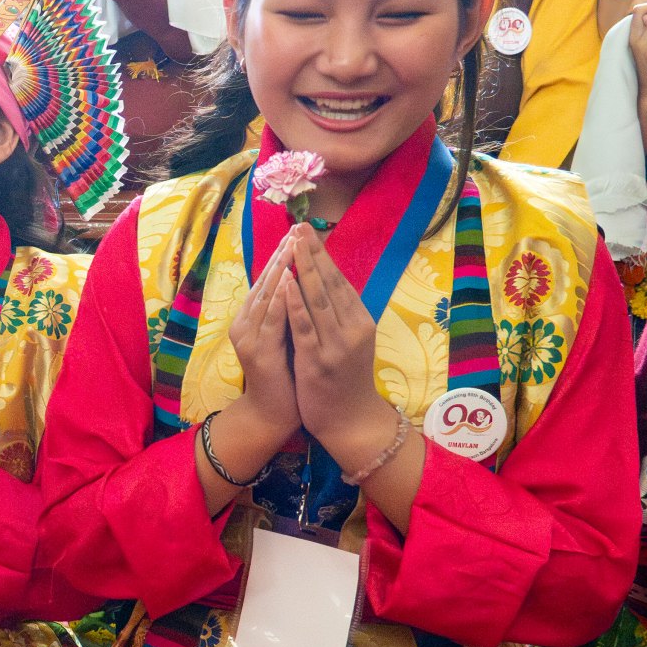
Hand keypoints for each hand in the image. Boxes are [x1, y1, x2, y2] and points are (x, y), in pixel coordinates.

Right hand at [227, 222, 303, 452]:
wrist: (273, 413)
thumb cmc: (285, 375)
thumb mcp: (287, 336)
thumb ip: (290, 311)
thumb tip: (305, 281)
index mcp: (253, 318)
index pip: (269, 280)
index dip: (283, 256)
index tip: (299, 232)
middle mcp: (245, 323)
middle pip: (265, 282)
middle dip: (282, 255)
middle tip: (296, 230)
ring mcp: (249, 337)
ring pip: (266, 295)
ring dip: (280, 269)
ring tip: (292, 245)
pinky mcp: (258, 352)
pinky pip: (271, 320)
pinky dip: (280, 298)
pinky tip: (287, 280)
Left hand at [278, 226, 387, 459]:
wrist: (350, 420)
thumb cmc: (344, 379)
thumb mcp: (348, 341)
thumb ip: (339, 314)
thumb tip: (324, 282)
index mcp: (360, 320)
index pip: (339, 281)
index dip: (322, 256)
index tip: (307, 232)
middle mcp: (353, 328)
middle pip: (330, 284)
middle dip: (313, 254)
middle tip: (299, 226)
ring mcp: (337, 344)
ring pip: (319, 300)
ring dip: (304, 270)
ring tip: (292, 244)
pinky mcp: (319, 360)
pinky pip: (306, 327)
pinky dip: (296, 303)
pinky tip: (287, 283)